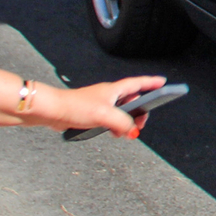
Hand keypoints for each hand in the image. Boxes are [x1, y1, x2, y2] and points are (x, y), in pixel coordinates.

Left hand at [33, 76, 166, 137]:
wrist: (52, 111)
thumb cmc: (75, 107)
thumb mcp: (105, 115)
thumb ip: (122, 123)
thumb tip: (133, 131)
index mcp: (114, 90)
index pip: (138, 83)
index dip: (151, 83)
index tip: (163, 82)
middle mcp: (108, 95)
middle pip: (132, 101)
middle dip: (139, 112)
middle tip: (140, 123)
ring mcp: (100, 104)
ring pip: (121, 112)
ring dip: (125, 122)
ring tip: (124, 132)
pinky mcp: (92, 114)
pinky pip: (111, 119)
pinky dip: (115, 126)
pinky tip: (112, 133)